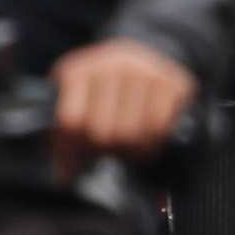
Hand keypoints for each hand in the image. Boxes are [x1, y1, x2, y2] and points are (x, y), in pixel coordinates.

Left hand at [49, 37, 196, 168]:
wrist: (147, 54)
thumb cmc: (104, 91)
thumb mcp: (76, 103)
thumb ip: (64, 140)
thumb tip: (63, 181)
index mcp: (78, 70)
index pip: (70, 120)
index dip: (73, 145)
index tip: (80, 149)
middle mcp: (111, 64)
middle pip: (102, 133)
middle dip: (105, 148)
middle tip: (110, 146)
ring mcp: (144, 71)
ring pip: (132, 134)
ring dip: (131, 149)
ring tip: (129, 143)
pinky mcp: (171, 82)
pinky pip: (158, 127)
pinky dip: (154, 140)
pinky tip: (149, 135)